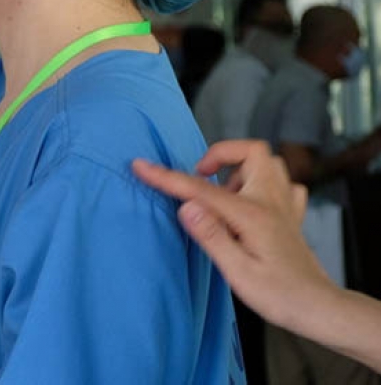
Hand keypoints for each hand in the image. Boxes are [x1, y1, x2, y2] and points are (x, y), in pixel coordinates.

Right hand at [132, 140, 336, 329]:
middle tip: (202, 177)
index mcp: (252, 214)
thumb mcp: (237, 272)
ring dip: (241, 168)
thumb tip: (185, 205)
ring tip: (224, 192)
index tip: (141, 166)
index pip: (201, 189)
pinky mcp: (291, 217)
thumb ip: (210, 235)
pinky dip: (263, 183)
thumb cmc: (278, 295)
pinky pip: (283, 184)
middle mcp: (271, 202)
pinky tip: (251, 202)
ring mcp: (285, 207)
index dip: (167, 177)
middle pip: (252, 152)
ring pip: (269, 164)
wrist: (318, 308)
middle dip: (221, 155)